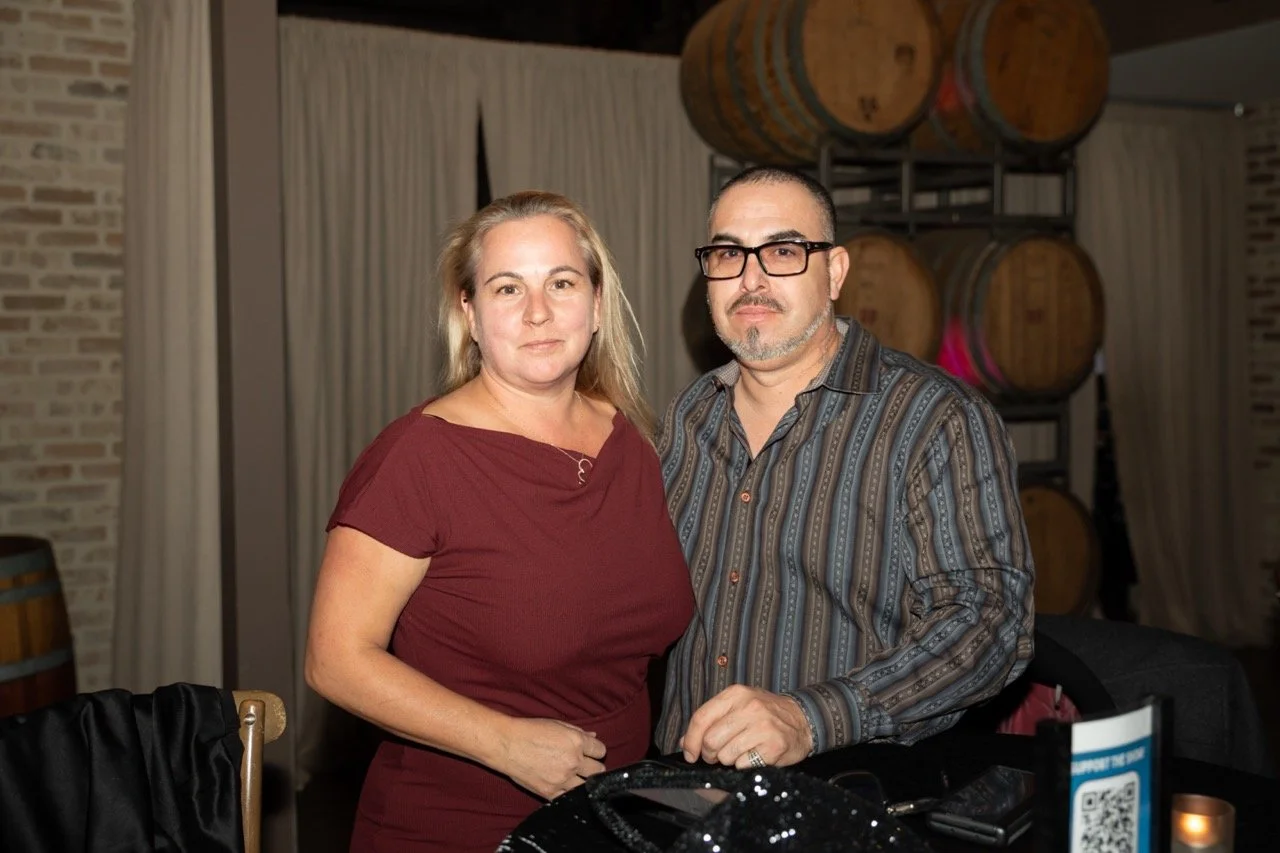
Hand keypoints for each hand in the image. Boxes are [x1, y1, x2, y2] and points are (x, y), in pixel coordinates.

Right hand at [500, 718, 607, 799]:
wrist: (506, 744)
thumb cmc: (530, 730)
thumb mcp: (556, 724)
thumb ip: (578, 732)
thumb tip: (593, 736)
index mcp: (576, 741)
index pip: (601, 750)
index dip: (596, 751)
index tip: (590, 753)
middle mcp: (573, 760)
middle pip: (598, 770)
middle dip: (593, 767)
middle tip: (584, 766)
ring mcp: (563, 778)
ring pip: (587, 786)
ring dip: (584, 782)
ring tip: (575, 777)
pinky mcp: (550, 792)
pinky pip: (569, 797)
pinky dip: (569, 793)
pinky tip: (564, 786)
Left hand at [679, 685, 812, 768]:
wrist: (803, 719)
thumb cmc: (766, 714)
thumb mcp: (739, 706)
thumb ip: (712, 720)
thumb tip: (685, 742)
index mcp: (736, 694)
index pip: (701, 717)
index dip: (691, 740)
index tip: (690, 753)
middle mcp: (749, 707)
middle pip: (711, 740)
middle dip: (709, 754)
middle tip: (717, 755)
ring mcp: (763, 726)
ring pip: (726, 755)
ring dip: (728, 760)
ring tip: (740, 752)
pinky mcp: (773, 746)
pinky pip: (743, 765)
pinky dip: (744, 765)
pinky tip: (754, 755)